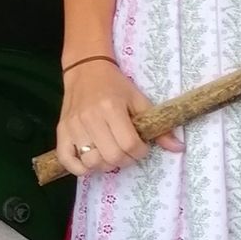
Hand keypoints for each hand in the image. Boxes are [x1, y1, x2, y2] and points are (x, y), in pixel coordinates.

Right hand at [55, 57, 180, 175]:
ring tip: (111, 155)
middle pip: (112, 157)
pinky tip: (91, 161)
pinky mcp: (61, 131)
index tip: (141, 147)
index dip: (140, 152)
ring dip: (105, 165)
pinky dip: (80, 168)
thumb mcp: (139, 100)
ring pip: (91, 162)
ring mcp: (73, 126)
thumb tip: (179, 148)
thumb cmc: (115, 85)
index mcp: (111, 108)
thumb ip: (158, 126)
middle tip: (128, 152)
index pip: (129, 145)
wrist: (86, 70)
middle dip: (125, 160)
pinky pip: (68, 160)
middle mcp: (90, 118)